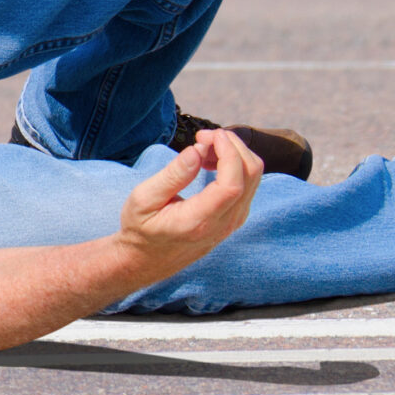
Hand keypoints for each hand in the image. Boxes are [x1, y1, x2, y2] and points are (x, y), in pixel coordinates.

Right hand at [113, 128, 262, 282]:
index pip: (232, 184)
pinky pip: (248, 183)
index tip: (210, 135)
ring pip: (253, 177)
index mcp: (199, 221)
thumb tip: (198, 150)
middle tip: (203, 135)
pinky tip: (209, 161)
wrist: (147, 259)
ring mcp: (233, 222)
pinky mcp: (235, 218)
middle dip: (232, 145)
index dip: (228, 152)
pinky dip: (235, 164)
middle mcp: (223, 224)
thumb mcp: (144, 199)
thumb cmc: (141, 227)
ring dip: (234, 152)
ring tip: (203, 147)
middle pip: (250, 175)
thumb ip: (173, 175)